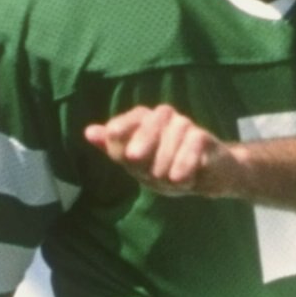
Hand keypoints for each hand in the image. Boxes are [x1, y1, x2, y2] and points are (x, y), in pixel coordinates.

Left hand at [84, 105, 239, 195]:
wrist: (206, 175)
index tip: (112, 135)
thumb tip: (89, 133)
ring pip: (169, 141)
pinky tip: (179, 178)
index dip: (123, 125)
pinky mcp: (204, 138)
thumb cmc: (165, 166)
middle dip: (143, 145)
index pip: (133, 117)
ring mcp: (185, 125)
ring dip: (165, 165)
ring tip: (169, 179)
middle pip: (149, 126)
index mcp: (146, 121)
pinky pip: (190, 148)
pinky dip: (184, 164)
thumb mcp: (137, 163)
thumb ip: (114, 148)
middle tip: (135, 161)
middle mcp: (165, 117)